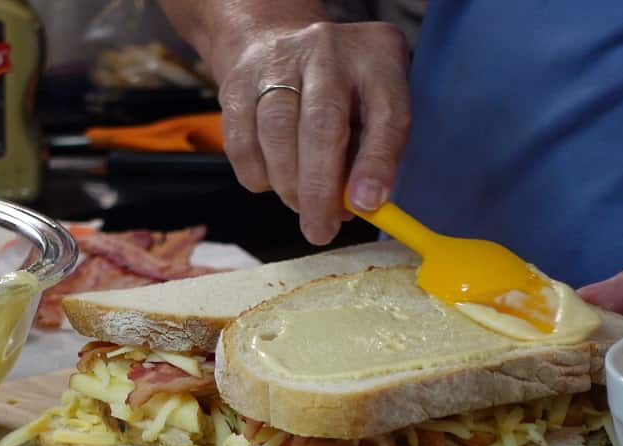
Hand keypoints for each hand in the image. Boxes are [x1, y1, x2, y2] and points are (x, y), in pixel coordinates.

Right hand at [212, 19, 410, 243]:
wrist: (272, 40)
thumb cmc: (336, 88)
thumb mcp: (371, 104)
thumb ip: (369, 150)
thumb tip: (357, 205)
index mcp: (376, 57)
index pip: (385, 113)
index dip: (377, 163)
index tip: (367, 205)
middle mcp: (328, 51)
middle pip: (322, 123)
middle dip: (319, 188)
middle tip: (320, 230)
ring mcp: (278, 62)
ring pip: (276, 132)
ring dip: (287, 184)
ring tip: (298, 206)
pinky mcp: (237, 84)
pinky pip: (241, 142)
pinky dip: (256, 175)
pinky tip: (271, 181)